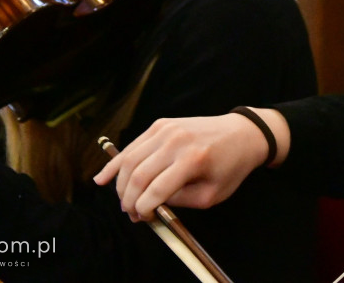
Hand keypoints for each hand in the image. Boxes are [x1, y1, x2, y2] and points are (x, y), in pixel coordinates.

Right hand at [94, 109, 289, 220]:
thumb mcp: (212, 194)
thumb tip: (150, 205)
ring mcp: (166, 129)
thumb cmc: (230, 166)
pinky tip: (102, 178)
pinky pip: (133, 146)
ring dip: (121, 185)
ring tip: (124, 202)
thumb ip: (179, 201)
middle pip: (138, 176)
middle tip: (133, 215)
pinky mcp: (161, 124)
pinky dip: (116, 163)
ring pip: (130, 160)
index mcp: (192, 160)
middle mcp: (176, 141)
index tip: (144, 219)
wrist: (241, 133)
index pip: (156, 191)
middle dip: (129, 200)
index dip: (144, 210)